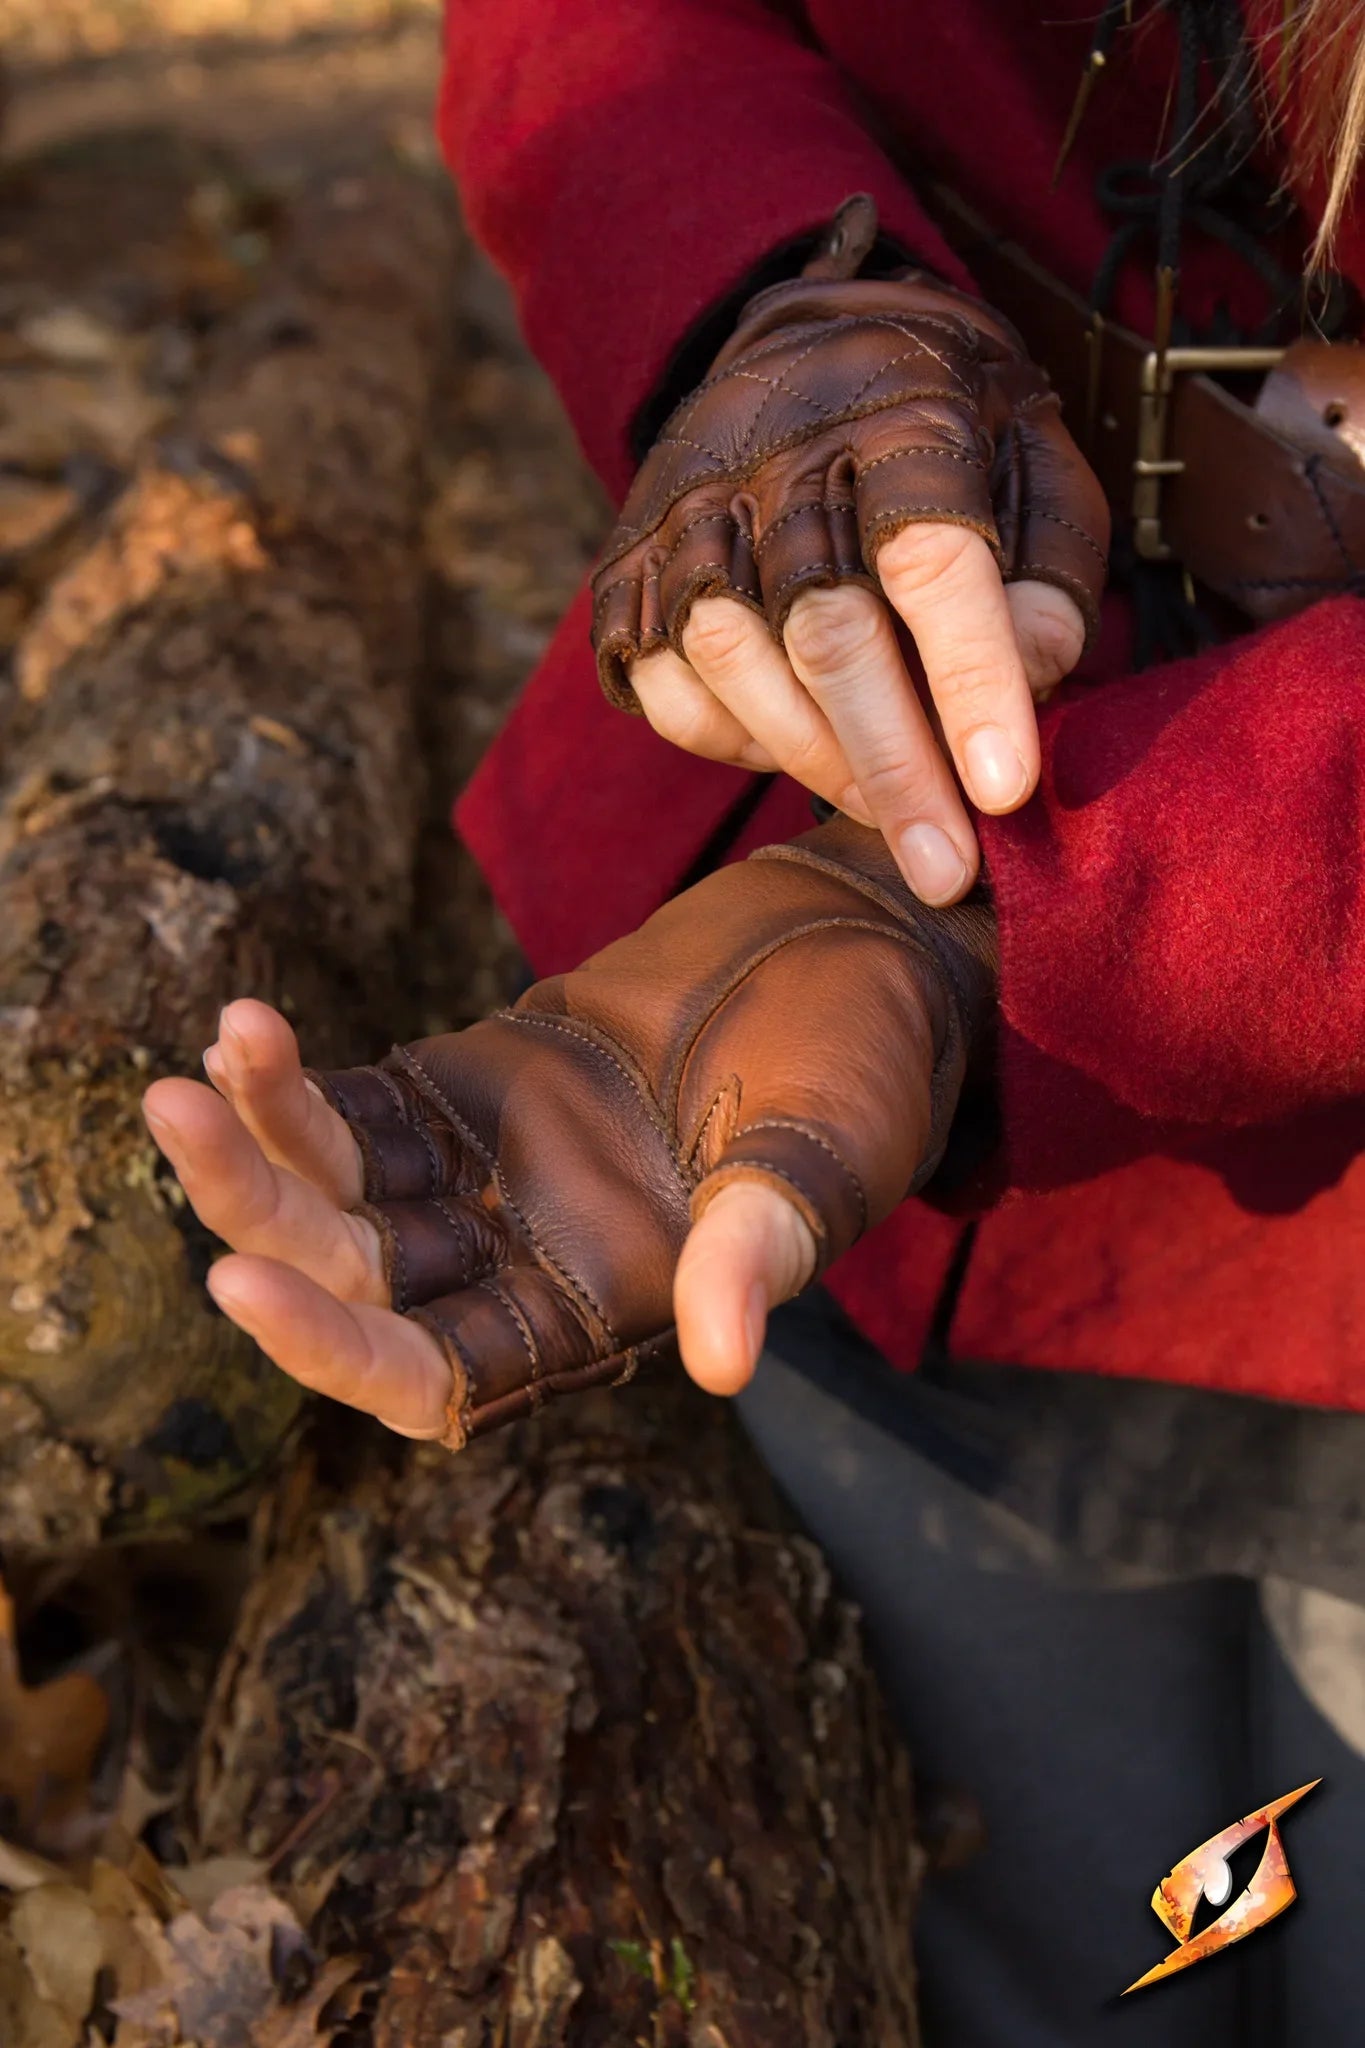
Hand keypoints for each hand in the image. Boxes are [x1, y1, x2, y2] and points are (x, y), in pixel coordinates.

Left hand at [142, 819, 993, 1442]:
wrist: (857, 945)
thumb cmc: (867, 1070)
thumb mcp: (824, 1159)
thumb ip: (763, 1244)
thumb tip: (722, 1360)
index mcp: (601, 1312)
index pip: (436, 1373)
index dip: (335, 1344)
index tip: (240, 1278)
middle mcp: (524, 1260)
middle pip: (353, 1277)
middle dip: (256, 1217)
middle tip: (175, 1125)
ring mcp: (489, 1169)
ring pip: (336, 1190)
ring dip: (253, 1142)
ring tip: (190, 1071)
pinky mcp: (471, 1081)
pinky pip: (357, 1102)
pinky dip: (293, 1079)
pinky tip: (242, 1030)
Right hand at [592, 241, 1108, 906]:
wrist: (796, 342)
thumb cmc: (944, 433)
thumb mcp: (1035, 468)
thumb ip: (1050, 577)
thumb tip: (1035, 683)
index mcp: (897, 419)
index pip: (931, 560)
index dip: (969, 681)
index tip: (1005, 790)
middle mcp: (774, 463)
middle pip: (829, 636)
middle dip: (894, 770)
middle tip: (944, 871)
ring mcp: (684, 521)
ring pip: (744, 671)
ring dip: (824, 764)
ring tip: (892, 811)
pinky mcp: (626, 576)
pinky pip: (673, 694)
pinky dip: (739, 744)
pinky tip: (800, 746)